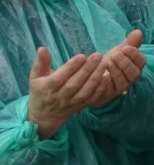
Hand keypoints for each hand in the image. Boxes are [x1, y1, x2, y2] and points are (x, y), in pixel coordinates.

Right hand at [26, 32, 145, 138]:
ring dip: (95, 78)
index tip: (82, 56)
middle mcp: (58, 98)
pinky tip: (107, 77)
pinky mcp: (80, 107)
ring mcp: (70, 104)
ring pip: (84, 93)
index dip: (71, 68)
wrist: (44, 115)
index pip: (59, 79)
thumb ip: (41, 63)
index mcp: (46, 89)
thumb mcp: (36, 77)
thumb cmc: (40, 90)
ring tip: (104, 63)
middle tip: (98, 55)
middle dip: (87, 70)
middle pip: (74, 85)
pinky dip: (100, 89)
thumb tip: (42, 49)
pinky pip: (91, 99)